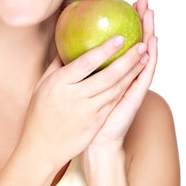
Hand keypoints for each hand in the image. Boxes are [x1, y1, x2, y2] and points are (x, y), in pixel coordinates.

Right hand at [20, 31, 146, 169]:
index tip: (119, 38)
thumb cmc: (40, 114)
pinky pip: (113, 102)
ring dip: (132, 72)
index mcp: (59, 83)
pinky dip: (126, 88)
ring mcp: (87, 111)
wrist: (43, 147)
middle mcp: (75, 97)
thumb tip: (66, 45)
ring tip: (144, 56)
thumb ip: (56, 66)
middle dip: (128, 59)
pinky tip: (136, 77)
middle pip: (108, 75)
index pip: (86, 63)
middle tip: (140, 44)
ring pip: (115, 89)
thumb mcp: (42, 86)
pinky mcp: (95, 123)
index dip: (105, 50)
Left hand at [81, 0, 157, 152]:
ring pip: (143, 55)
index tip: (123, 2)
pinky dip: (149, 58)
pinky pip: (144, 75)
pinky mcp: (133, 98)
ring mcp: (131, 86)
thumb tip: (61, 47)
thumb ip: (73, 68)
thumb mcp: (73, 87)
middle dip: (140, 22)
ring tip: (150, 14)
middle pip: (135, 43)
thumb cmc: (78, 118)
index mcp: (111, 74)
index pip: (121, 44)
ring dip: (148, 33)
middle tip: (142, 1)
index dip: (124, 23)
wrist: (87, 144)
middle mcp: (124, 78)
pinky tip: (151, 42)